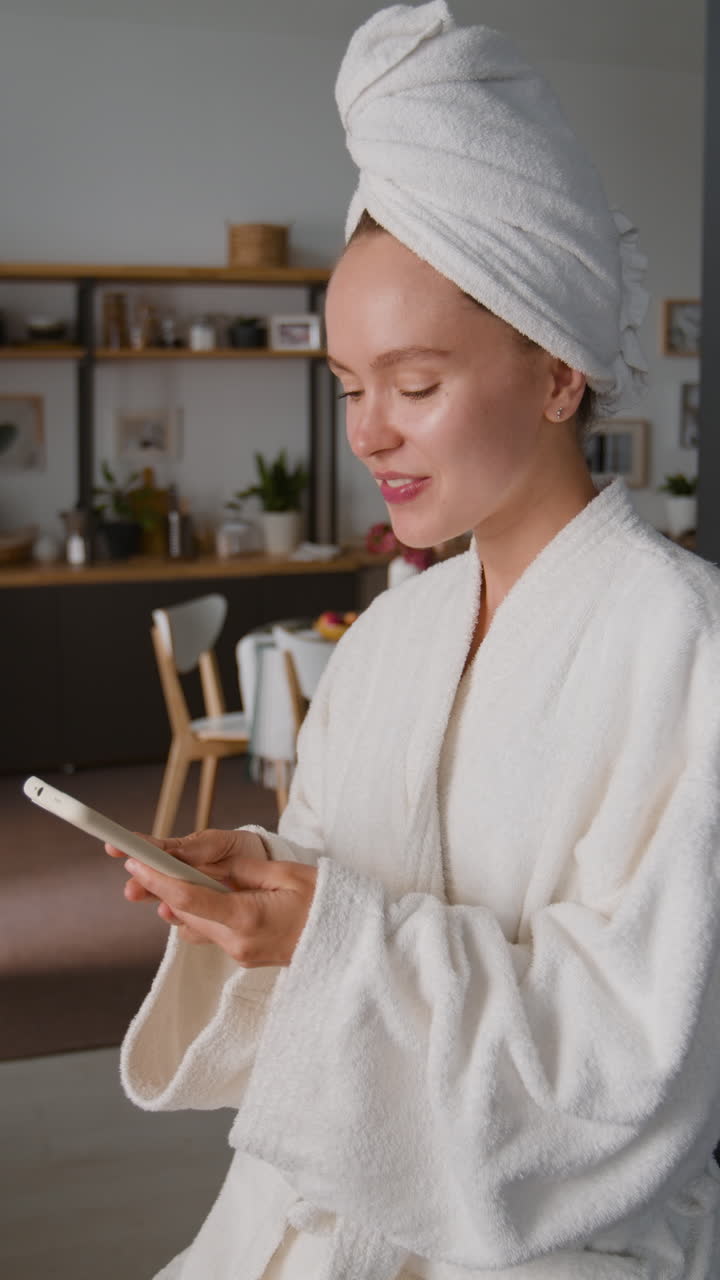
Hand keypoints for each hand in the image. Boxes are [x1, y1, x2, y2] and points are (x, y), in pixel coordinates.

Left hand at [105, 828, 316, 965]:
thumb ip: (246, 871)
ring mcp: (240, 953)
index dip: (158, 878)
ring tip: (160, 876)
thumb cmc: (327, 904)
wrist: (350, 944)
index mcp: (247, 918)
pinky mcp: (244, 955)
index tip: (136, 862)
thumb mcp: (288, 876)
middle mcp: (237, 942)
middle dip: (160, 887)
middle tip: (139, 862)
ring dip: (178, 900)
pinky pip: (211, 932)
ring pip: (195, 924)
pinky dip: (198, 913)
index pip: (189, 897)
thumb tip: (213, 867)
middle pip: (185, 912)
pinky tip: (194, 896)